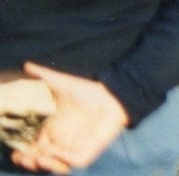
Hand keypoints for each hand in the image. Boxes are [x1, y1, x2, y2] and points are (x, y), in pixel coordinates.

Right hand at [8, 63, 127, 174]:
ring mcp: (73, 147)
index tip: (15, 151)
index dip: (21, 152)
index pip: (30, 147)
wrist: (113, 94)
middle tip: (23, 157)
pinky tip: (59, 152)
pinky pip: (74, 162)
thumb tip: (26, 64)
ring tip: (38, 158)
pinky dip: (65, 160)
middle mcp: (59, 141)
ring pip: (54, 165)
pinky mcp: (88, 150)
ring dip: (45, 164)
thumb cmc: (86, 90)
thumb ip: (43, 75)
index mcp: (50, 130)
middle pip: (38, 159)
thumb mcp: (62, 83)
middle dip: (29, 161)